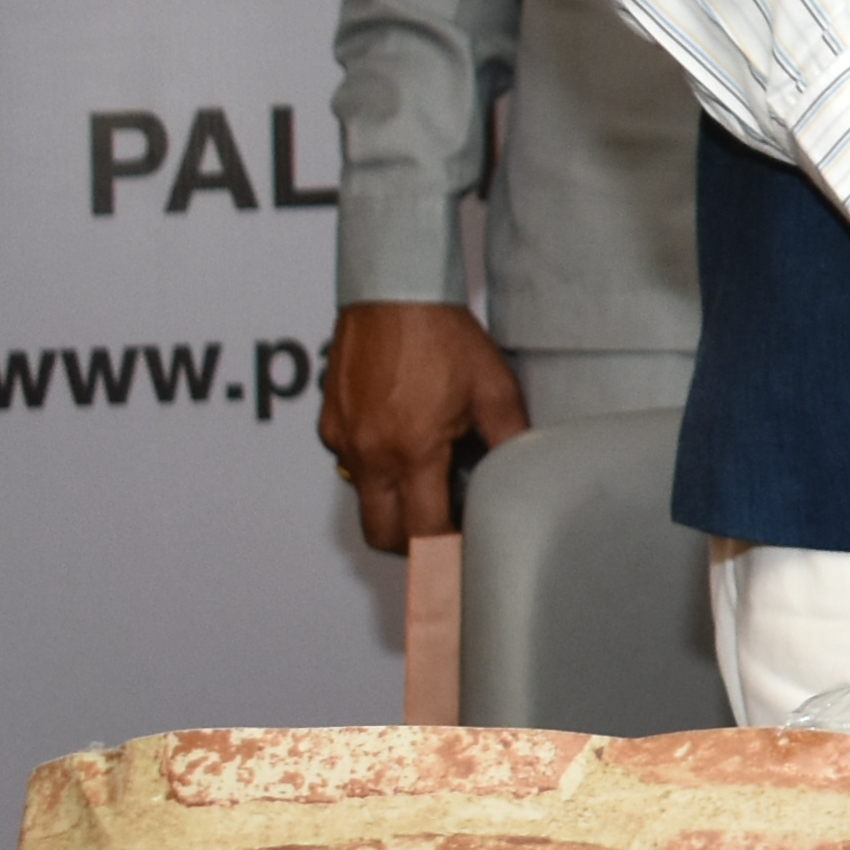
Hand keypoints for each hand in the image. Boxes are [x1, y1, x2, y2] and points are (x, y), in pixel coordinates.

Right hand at [319, 300, 531, 551]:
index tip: (463, 554)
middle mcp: (370, 454)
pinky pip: (351, 464)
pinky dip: (376, 468)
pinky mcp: (330, 424)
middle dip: (411, 544)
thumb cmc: (441, 335)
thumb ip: (507, 441)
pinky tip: (405, 441)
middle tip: (442, 531)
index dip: (445, 553)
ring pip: (363, 500)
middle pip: (381, 534)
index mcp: (412, 452)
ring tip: (429, 479)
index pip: (422, 533)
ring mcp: (343, 440)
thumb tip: (519, 476)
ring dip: (393, 504)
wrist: (394, 294)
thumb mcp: (493, 390)